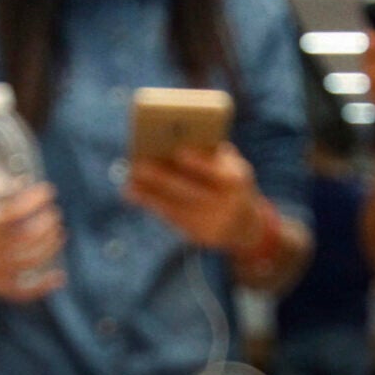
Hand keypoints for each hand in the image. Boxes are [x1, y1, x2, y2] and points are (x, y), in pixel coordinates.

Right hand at [0, 181, 65, 301]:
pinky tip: (59, 275)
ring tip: (58, 232)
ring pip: (34, 259)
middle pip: (31, 235)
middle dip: (48, 221)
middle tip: (53, 213)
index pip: (17, 210)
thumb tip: (24, 183)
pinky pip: (25, 291)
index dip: (37, 199)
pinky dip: (44, 286)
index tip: (47, 191)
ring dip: (52, 243)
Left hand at [125, 141, 262, 250]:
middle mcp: (227, 205)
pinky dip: (150, 204)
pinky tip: (133, 193)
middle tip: (138, 165)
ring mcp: (212, 223)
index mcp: (237, 181)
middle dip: (162, 179)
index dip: (199, 163)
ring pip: (176, 207)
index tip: (179, 151)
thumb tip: (174, 138)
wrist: (244, 224)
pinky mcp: (198, 236)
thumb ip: (210, 154)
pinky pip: (171, 218)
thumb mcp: (231, 167)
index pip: (218, 173)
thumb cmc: (230, 183)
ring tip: (129, 180)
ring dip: (149, 193)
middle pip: (190, 191)